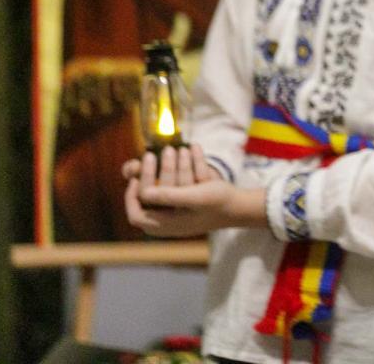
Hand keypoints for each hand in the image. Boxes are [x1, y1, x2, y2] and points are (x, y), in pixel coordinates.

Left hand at [124, 145, 264, 236]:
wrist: (243, 206)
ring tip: (177, 148)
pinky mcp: (190, 204)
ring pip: (165, 189)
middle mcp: (170, 221)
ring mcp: (180, 213)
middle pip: (150, 199)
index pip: (136, 215)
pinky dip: (184, 169)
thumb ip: (169, 196)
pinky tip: (193, 150)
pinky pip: (179, 185)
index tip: (135, 178)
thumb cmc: (219, 203)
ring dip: (170, 167)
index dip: (131, 197)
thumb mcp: (195, 197)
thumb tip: (142, 193)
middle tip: (152, 155)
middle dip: (152, 173)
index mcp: (167, 225)